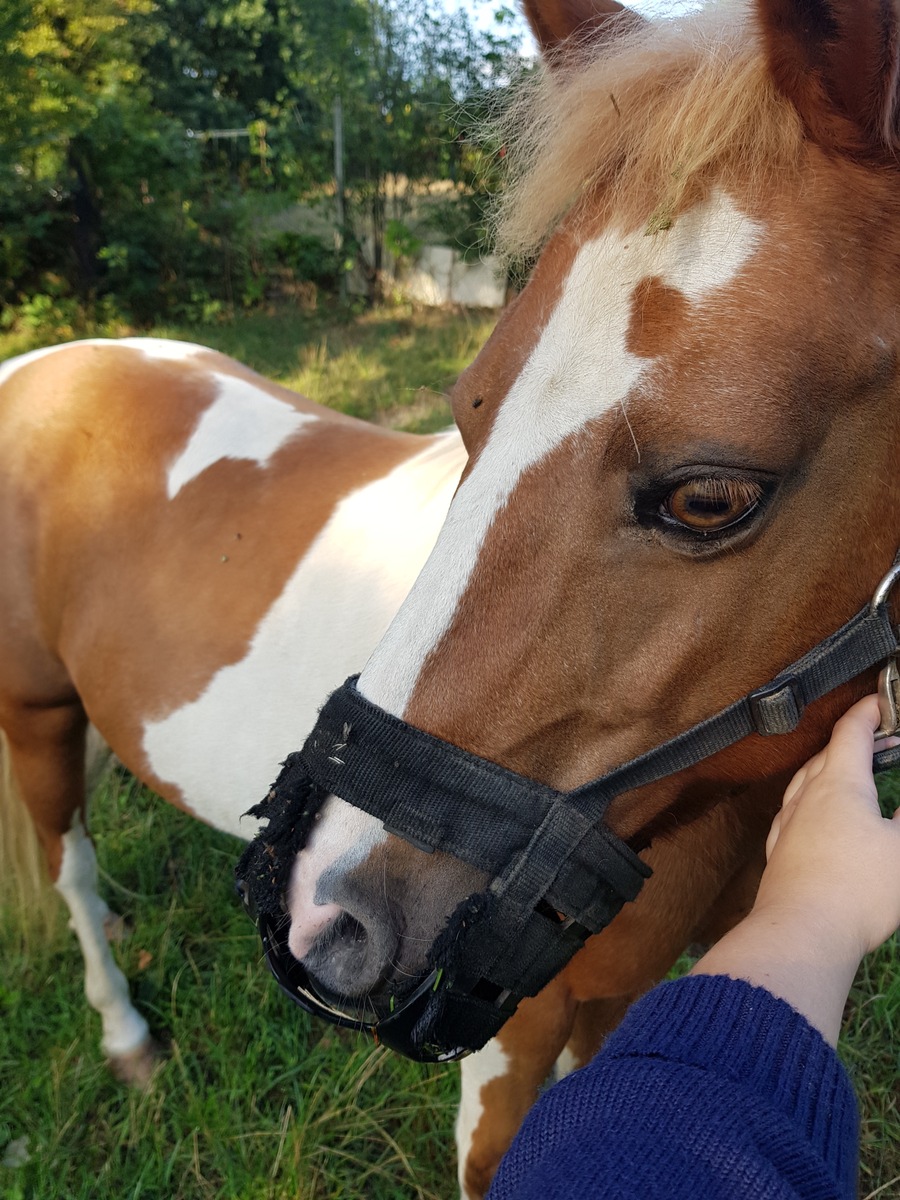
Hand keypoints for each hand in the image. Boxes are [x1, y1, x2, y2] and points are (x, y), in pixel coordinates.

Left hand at [692, 695, 899, 1043]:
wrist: (800, 932)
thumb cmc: (857, 890)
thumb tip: (899, 810)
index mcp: (839, 784)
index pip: (850, 734)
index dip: (867, 713)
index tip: (879, 703)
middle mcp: (806, 797)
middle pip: (825, 755)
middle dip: (849, 741)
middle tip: (874, 740)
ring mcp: (787, 824)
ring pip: (804, 782)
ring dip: (826, 770)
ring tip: (846, 774)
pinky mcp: (778, 852)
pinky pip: (793, 812)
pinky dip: (809, 802)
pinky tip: (812, 817)